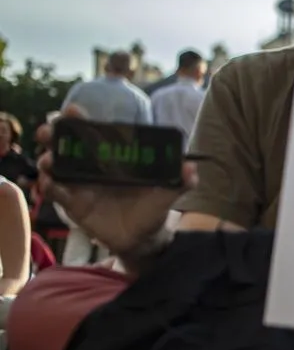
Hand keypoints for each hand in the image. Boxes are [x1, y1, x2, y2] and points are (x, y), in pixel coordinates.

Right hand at [37, 107, 194, 257]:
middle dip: (53, 134)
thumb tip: (191, 168)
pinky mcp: (74, 204)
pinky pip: (57, 194)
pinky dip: (49, 188)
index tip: (72, 111)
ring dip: (48, 160)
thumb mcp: (167, 194)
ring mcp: (80, 185)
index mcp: (113, 158)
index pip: (94, 133)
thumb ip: (179, 181)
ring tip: (48, 161)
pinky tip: (48, 183)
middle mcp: (92, 167)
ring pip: (56, 166)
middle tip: (48, 131)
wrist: (143, 238)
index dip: (81, 121)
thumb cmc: (152, 209)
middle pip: (66, 145)